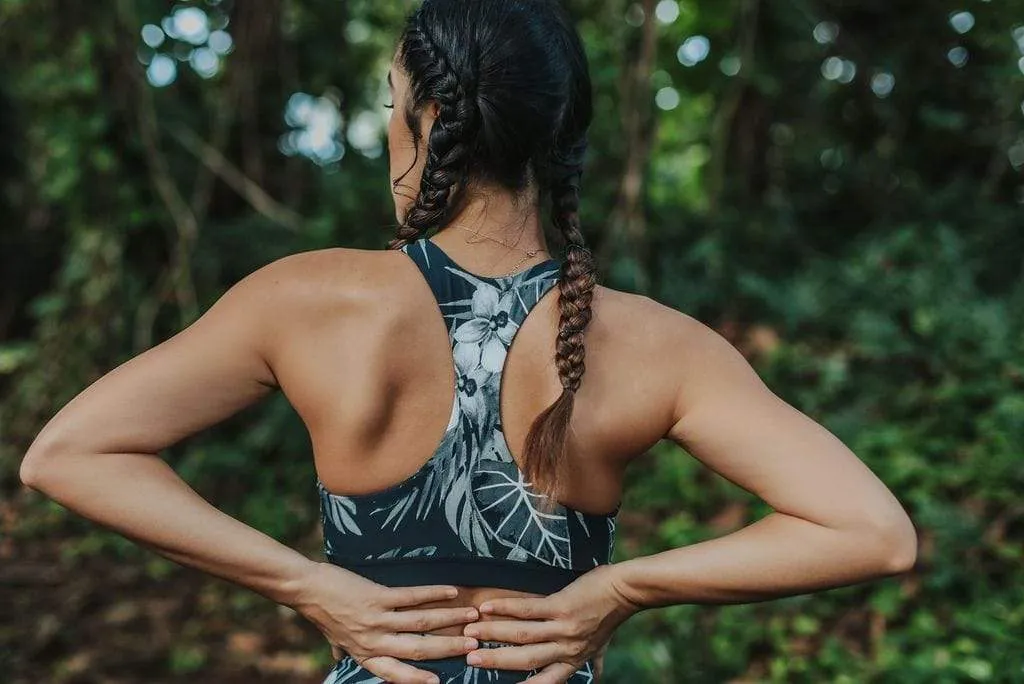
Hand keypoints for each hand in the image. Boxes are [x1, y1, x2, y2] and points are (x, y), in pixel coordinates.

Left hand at [290, 561, 479, 683]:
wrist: (308, 589)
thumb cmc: (322, 613)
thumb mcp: (333, 640)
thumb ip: (344, 651)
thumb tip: (340, 658)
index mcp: (365, 654)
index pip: (395, 673)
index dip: (417, 679)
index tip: (440, 682)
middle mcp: (373, 641)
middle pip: (418, 650)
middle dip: (448, 648)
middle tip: (472, 645)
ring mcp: (376, 620)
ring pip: (420, 623)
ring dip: (449, 619)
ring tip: (471, 616)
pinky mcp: (377, 597)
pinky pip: (412, 598)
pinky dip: (434, 594)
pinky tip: (452, 592)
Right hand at [461, 564, 641, 682]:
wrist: (624, 589)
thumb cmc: (610, 616)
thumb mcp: (601, 647)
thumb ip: (592, 663)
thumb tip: (594, 678)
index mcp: (572, 660)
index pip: (545, 680)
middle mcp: (566, 649)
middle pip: (524, 660)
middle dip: (495, 660)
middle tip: (470, 657)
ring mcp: (563, 628)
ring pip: (521, 635)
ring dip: (493, 633)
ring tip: (471, 630)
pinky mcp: (561, 606)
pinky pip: (527, 611)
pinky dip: (505, 609)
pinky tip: (487, 607)